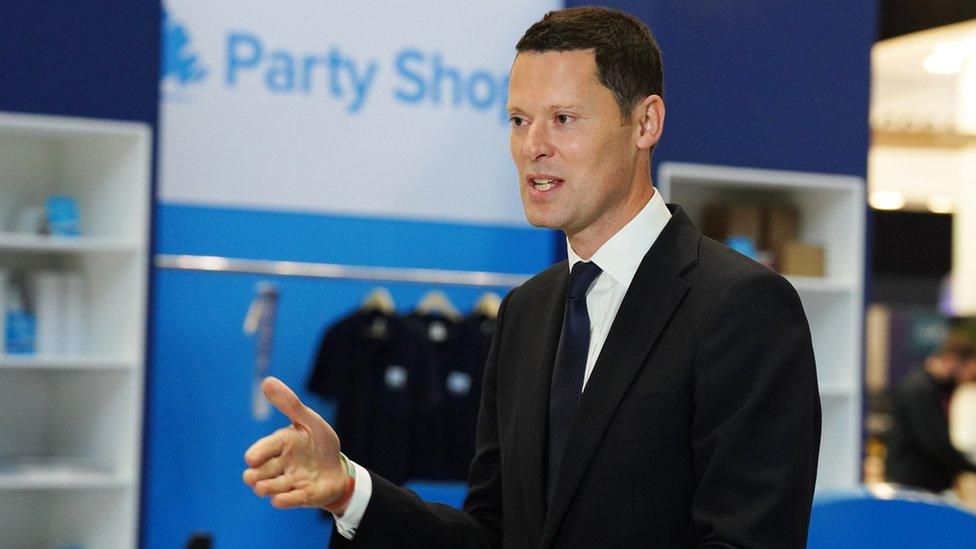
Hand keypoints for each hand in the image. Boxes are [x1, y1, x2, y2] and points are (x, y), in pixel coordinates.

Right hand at [242, 377, 349, 511]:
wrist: (338, 467)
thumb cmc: (319, 442)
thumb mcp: (309, 420)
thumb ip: (290, 404)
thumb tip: (266, 381)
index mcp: (280, 445)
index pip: (261, 450)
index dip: (257, 454)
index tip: (251, 459)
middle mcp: (280, 465)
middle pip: (261, 472)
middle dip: (257, 475)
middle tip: (253, 477)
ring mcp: (290, 482)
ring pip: (272, 487)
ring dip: (267, 488)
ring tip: (263, 488)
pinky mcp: (302, 496)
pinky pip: (291, 500)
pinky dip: (285, 500)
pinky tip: (279, 500)